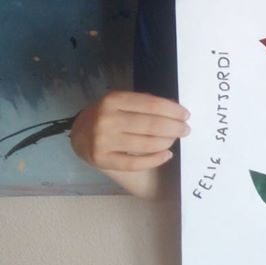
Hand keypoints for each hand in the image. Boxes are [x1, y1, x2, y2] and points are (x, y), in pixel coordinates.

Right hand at [71, 91, 189, 171]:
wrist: (80, 134)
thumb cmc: (110, 115)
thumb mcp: (123, 102)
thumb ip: (146, 104)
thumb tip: (176, 110)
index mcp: (113, 100)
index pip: (151, 104)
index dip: (173, 110)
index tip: (185, 115)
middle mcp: (106, 120)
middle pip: (151, 125)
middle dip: (174, 128)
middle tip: (185, 130)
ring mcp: (102, 141)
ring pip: (146, 144)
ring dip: (167, 142)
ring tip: (173, 140)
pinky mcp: (102, 160)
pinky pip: (135, 164)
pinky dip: (155, 160)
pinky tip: (166, 155)